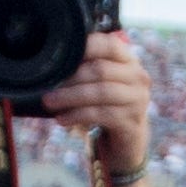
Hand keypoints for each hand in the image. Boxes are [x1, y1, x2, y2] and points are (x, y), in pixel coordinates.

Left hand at [40, 32, 150, 178]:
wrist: (128, 142)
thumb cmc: (108, 107)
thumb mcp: (100, 84)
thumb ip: (87, 69)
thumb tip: (53, 63)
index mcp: (129, 61)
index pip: (110, 44)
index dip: (87, 46)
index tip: (62, 54)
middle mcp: (137, 77)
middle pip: (101, 70)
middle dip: (71, 78)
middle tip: (47, 87)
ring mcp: (138, 100)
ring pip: (101, 92)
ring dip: (71, 97)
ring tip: (50, 102)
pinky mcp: (132, 121)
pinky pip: (101, 114)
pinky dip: (78, 115)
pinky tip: (62, 119)